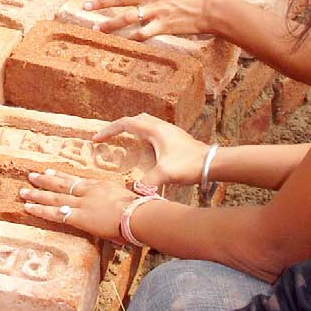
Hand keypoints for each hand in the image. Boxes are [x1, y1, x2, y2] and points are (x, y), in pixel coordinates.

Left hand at [20, 168, 134, 240]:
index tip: (50, 172)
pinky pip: (55, 214)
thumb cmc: (141, 210)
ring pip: (54, 198)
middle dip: (45, 181)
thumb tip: (120, 209)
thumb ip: (120, 202)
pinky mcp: (80, 217)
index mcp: (101, 186)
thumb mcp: (129, 199)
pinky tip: (28, 208)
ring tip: (23, 192)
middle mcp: (89, 192)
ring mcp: (83, 204)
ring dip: (37, 194)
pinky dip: (40, 210)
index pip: (77, 180)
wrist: (140, 214)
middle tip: (31, 176)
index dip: (61, 177)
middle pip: (62, 185)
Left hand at [87, 0, 215, 38]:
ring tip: (95, 27)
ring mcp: (155, 10)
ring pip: (126, 18)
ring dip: (109, 23)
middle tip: (84, 5)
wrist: (209, 6)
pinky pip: (141, 33)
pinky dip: (130, 38)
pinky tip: (120, 41)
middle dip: (101, 2)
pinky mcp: (162, 26)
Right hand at [95, 113, 209, 187]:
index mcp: (154, 130)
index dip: (109, 130)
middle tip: (110, 137)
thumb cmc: (189, 164)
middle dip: (121, 126)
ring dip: (134, 129)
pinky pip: (155, 131)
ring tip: (125, 141)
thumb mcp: (165, 174)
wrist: (213, 163)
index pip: (126, 123)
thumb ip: (147, 183)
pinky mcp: (176, 138)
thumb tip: (133, 191)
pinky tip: (146, 150)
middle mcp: (161, 126)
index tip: (97, 139)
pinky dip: (144, 136)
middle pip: (136, 119)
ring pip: (147, 123)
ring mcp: (170, 131)